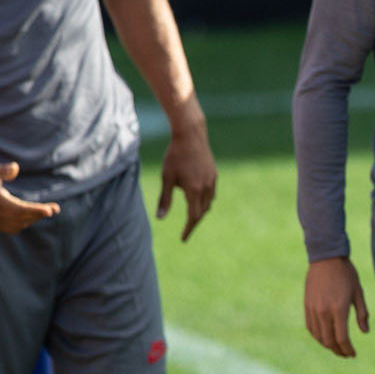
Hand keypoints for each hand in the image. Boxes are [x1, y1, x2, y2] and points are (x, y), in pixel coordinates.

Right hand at [0, 156, 59, 232]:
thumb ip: (3, 170)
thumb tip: (15, 168)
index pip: (20, 209)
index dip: (37, 211)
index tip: (51, 210)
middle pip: (22, 218)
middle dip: (39, 214)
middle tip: (54, 209)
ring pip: (17, 225)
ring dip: (31, 219)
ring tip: (44, 211)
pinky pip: (9, 228)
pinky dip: (21, 223)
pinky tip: (29, 216)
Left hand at [155, 116, 216, 239]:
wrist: (191, 134)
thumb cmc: (175, 155)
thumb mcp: (166, 177)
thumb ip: (165, 199)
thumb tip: (159, 218)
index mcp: (194, 191)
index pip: (193, 217)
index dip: (188, 229)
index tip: (183, 239)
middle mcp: (206, 188)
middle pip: (202, 212)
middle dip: (194, 222)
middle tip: (186, 230)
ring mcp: (212, 180)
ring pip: (209, 203)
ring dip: (201, 211)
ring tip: (193, 216)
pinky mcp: (214, 173)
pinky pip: (212, 193)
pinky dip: (205, 200)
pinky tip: (198, 198)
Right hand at [304, 256, 369, 358]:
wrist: (326, 258)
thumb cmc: (346, 274)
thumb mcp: (358, 293)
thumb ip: (362, 314)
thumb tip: (365, 332)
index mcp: (339, 309)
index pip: (342, 339)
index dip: (347, 350)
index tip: (353, 354)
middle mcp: (324, 312)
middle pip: (329, 341)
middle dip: (338, 351)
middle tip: (346, 354)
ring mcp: (313, 309)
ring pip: (318, 336)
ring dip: (328, 345)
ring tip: (337, 348)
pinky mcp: (307, 306)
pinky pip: (311, 327)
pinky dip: (318, 336)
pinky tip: (325, 337)